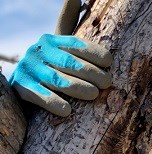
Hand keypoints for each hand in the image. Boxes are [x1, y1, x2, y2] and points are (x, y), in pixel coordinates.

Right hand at [9, 0, 111, 116]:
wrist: (21, 85)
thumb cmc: (48, 66)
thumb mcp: (57, 46)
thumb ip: (67, 24)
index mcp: (52, 41)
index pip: (75, 44)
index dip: (93, 52)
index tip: (109, 61)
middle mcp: (39, 52)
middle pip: (69, 62)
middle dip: (90, 72)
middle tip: (107, 82)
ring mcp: (29, 69)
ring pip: (57, 79)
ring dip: (77, 87)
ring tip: (93, 94)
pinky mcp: (22, 87)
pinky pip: (41, 96)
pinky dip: (54, 103)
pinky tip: (67, 111)